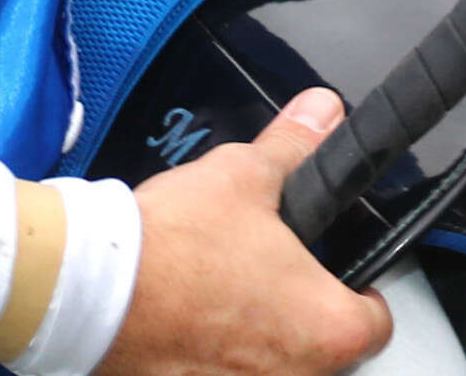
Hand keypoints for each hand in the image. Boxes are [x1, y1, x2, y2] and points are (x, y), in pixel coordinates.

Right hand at [95, 90, 391, 375]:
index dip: (360, 287)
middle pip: (322, 346)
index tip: (336, 268)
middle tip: (271, 271)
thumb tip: (322, 115)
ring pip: (272, 364)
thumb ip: (296, 148)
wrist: (91, 291)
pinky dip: (212, 354)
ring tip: (224, 289)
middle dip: (301, 309)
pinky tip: (190, 318)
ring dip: (255, 334)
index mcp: (327, 329)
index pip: (375, 321)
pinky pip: (223, 374)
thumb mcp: (246, 177)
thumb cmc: (173, 248)